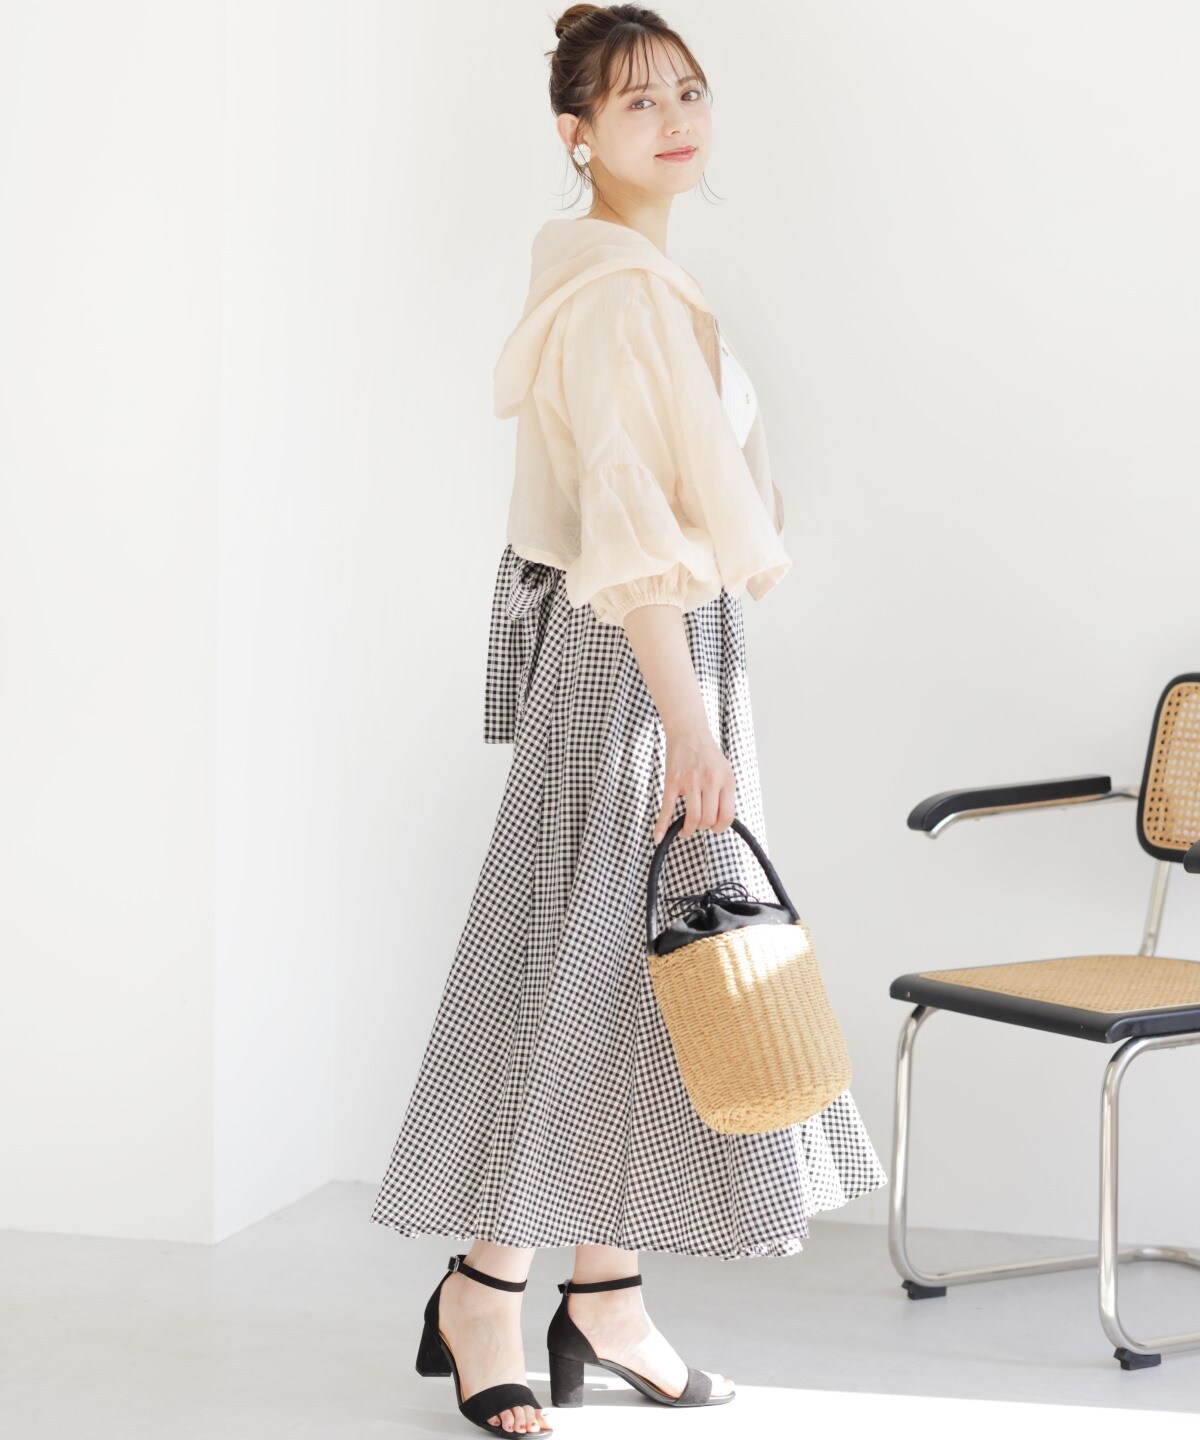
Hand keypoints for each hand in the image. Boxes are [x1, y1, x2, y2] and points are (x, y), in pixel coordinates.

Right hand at [653, 720, 736, 842]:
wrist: (689, 732)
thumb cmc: (707, 754)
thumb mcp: (725, 772)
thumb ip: (724, 794)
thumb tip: (720, 820)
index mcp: (725, 780)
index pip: (727, 816)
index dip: (720, 828)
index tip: (714, 828)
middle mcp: (709, 781)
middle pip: (708, 820)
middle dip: (702, 828)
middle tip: (698, 826)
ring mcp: (690, 781)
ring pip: (692, 818)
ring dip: (688, 830)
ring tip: (685, 829)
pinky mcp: (672, 781)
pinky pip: (667, 808)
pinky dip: (662, 825)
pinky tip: (658, 836)